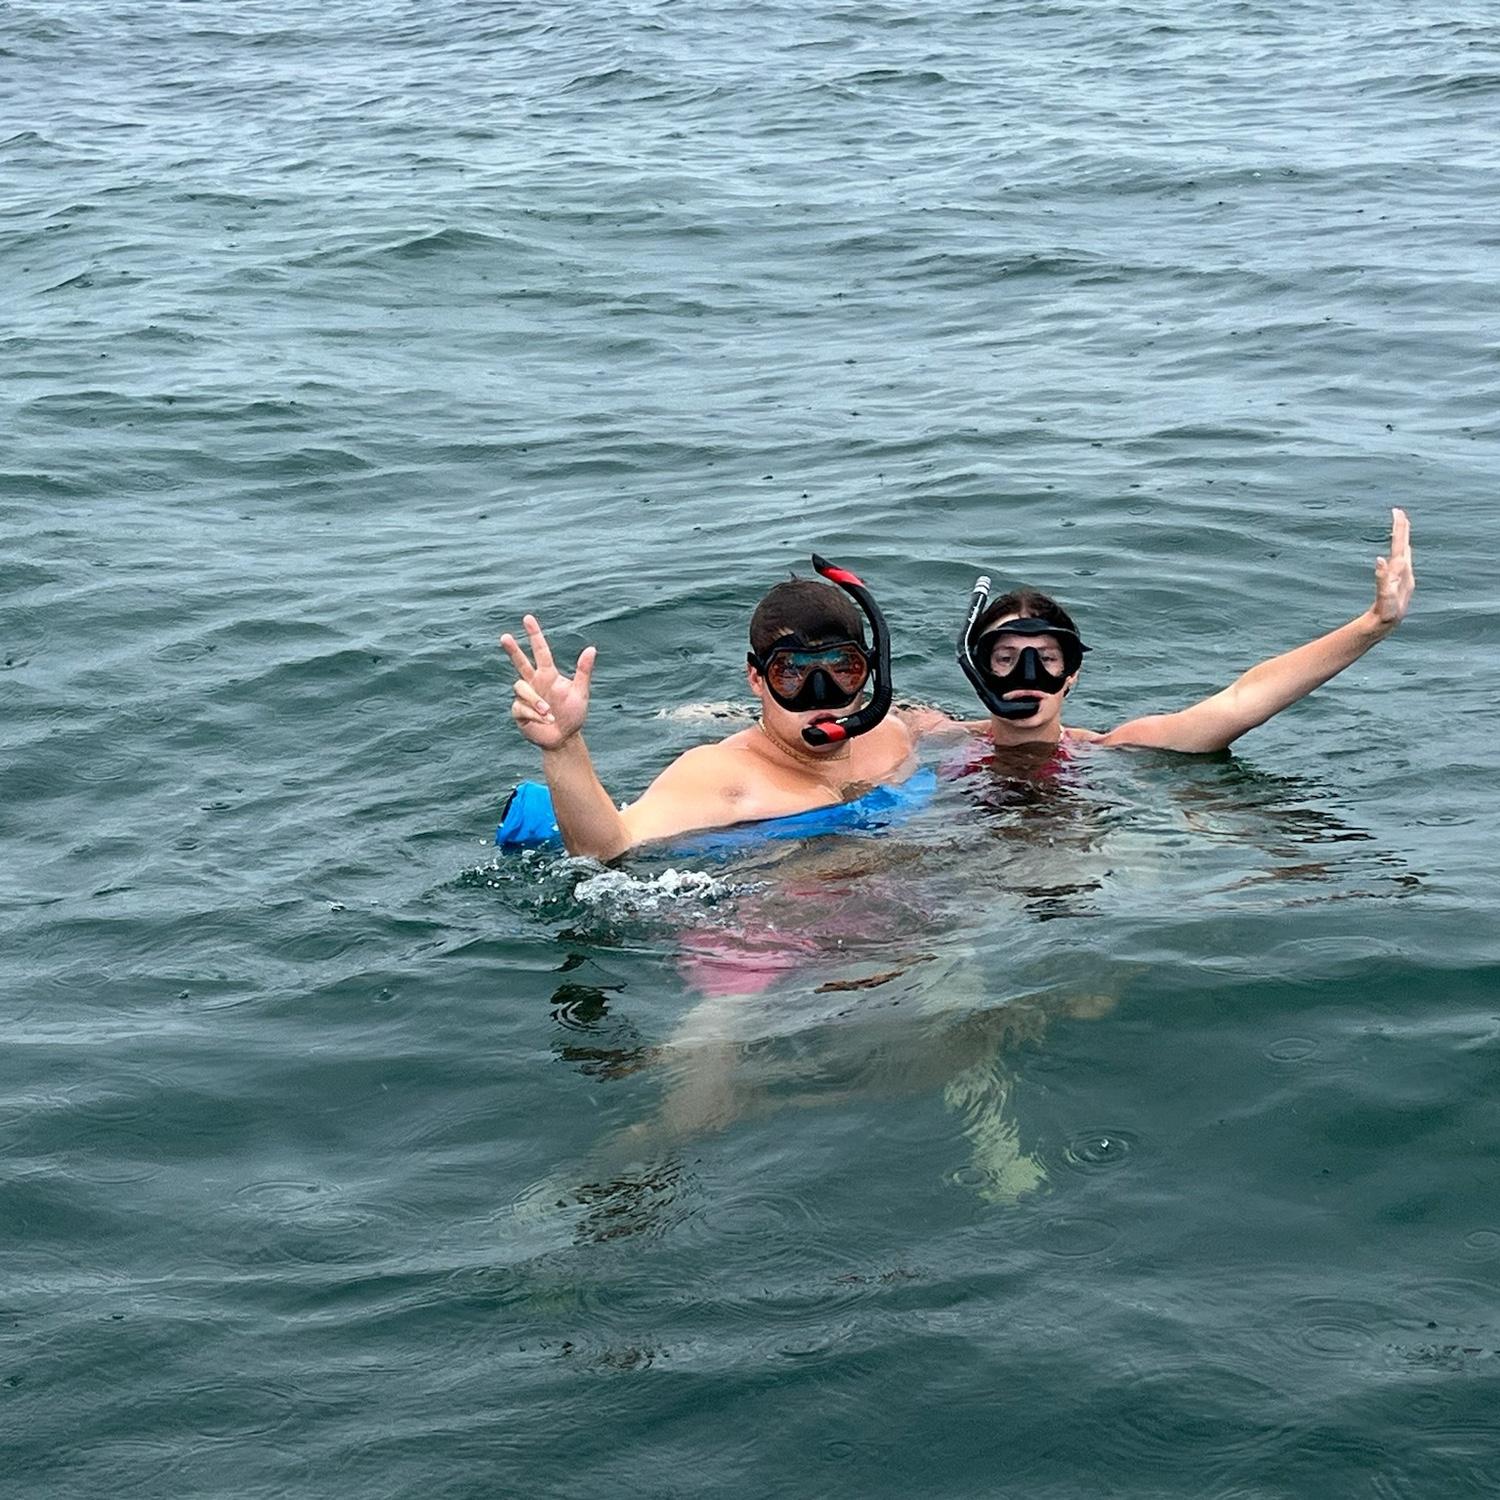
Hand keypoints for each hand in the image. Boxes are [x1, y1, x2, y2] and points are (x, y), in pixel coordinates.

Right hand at [499, 615, 596, 749]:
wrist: (564, 738)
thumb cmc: (573, 715)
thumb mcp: (580, 692)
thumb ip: (583, 671)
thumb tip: (591, 648)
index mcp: (548, 674)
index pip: (540, 650)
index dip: (534, 634)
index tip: (527, 618)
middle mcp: (534, 682)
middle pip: (519, 662)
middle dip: (512, 649)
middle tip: (504, 637)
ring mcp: (524, 696)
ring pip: (521, 687)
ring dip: (536, 701)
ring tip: (549, 713)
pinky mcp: (518, 711)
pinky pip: (520, 707)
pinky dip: (533, 714)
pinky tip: (543, 720)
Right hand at [1371, 506, 1414, 627]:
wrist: (1388, 624)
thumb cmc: (1386, 612)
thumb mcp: (1384, 597)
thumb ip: (1382, 579)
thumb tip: (1380, 559)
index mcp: (1401, 571)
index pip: (1400, 544)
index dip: (1399, 528)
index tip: (1397, 512)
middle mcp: (1404, 571)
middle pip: (1404, 544)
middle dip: (1402, 528)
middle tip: (1398, 512)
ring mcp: (1402, 575)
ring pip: (1403, 551)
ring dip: (1401, 537)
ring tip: (1399, 525)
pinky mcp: (1397, 580)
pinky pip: (1399, 560)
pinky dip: (1398, 550)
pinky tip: (1397, 551)